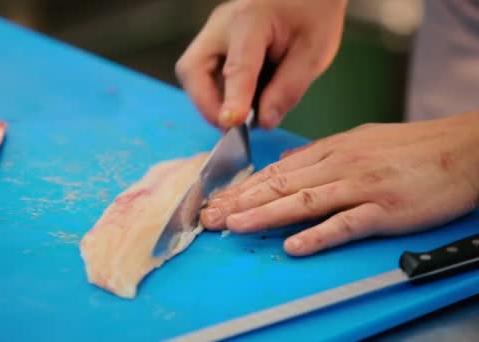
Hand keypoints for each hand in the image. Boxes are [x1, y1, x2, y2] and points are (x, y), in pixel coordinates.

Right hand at [175, 0, 347, 128]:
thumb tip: (263, 122)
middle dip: (206, 104)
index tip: (233, 124)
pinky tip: (242, 99)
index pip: (237, 66)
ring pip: (193, 73)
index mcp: (251, 20)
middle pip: (192, 69)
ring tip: (242, 114)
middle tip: (232, 126)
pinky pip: (204, 74)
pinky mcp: (214, 42)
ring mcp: (214, 32)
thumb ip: (288, 89)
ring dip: (211, 101)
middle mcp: (222, 24)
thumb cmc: (314, 12)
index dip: (233, 99)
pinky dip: (219, 93)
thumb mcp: (315, 53)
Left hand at [200, 112, 478, 255]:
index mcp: (331, 151)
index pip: (277, 172)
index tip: (219, 201)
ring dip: (265, 215)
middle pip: (281, 185)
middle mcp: (339, 166)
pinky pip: (346, 224)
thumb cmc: (411, 147)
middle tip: (212, 217)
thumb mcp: (359, 141)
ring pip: (304, 202)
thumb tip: (287, 165)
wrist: (462, 150)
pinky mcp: (385, 209)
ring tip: (235, 226)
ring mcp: (361, 187)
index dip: (244, 188)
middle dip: (242, 202)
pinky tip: (292, 245)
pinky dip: (317, 235)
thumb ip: (322, 155)